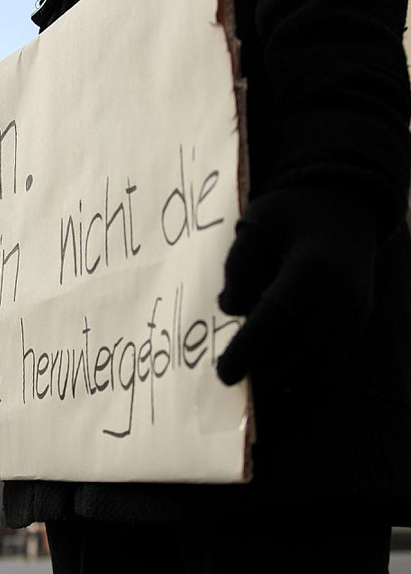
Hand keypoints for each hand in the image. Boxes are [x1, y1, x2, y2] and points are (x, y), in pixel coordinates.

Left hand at [217, 187, 375, 386]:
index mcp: (311, 268)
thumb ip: (238, 266)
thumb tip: (231, 310)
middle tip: (231, 367)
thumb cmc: (290, 213)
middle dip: (260, 367)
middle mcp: (340, 295)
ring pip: (315, 363)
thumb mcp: (255, 224)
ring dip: (281, 370)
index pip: (276, 318)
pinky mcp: (357, 321)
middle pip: (296, 350)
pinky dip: (302, 367)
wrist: (345, 204)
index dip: (248, 350)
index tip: (223, 374)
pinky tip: (276, 360)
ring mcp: (354, 312)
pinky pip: (330, 360)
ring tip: (254, 358)